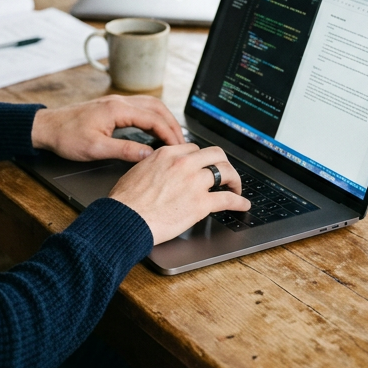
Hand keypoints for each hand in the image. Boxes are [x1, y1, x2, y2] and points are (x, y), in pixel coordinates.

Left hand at [31, 94, 185, 162]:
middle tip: (183, 142)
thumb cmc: (65, 137)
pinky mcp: (113, 106)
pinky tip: (155, 128)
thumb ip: (125, 150)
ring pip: (151, 105)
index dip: (169, 134)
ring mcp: (117, 101)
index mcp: (118, 109)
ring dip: (165, 119)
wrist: (46, 127)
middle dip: (173, 125)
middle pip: (158, 108)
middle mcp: (120, 101)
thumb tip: (148, 154)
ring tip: (174, 136)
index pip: (154, 119)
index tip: (179, 147)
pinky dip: (154, 116)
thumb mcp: (95, 149)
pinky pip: (142, 107)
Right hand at [109, 142, 249, 244]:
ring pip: (225, 172)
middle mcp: (184, 164)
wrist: (124, 219)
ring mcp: (194, 182)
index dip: (202, 158)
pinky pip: (228, 199)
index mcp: (168, 154)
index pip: (194, 148)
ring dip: (234, 180)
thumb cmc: (125, 201)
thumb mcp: (138, 171)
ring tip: (236, 187)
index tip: (205, 166)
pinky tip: (243, 205)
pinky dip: (239, 202)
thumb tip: (161, 169)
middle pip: (216, 154)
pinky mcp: (201, 203)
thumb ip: (155, 165)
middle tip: (225, 173)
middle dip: (223, 163)